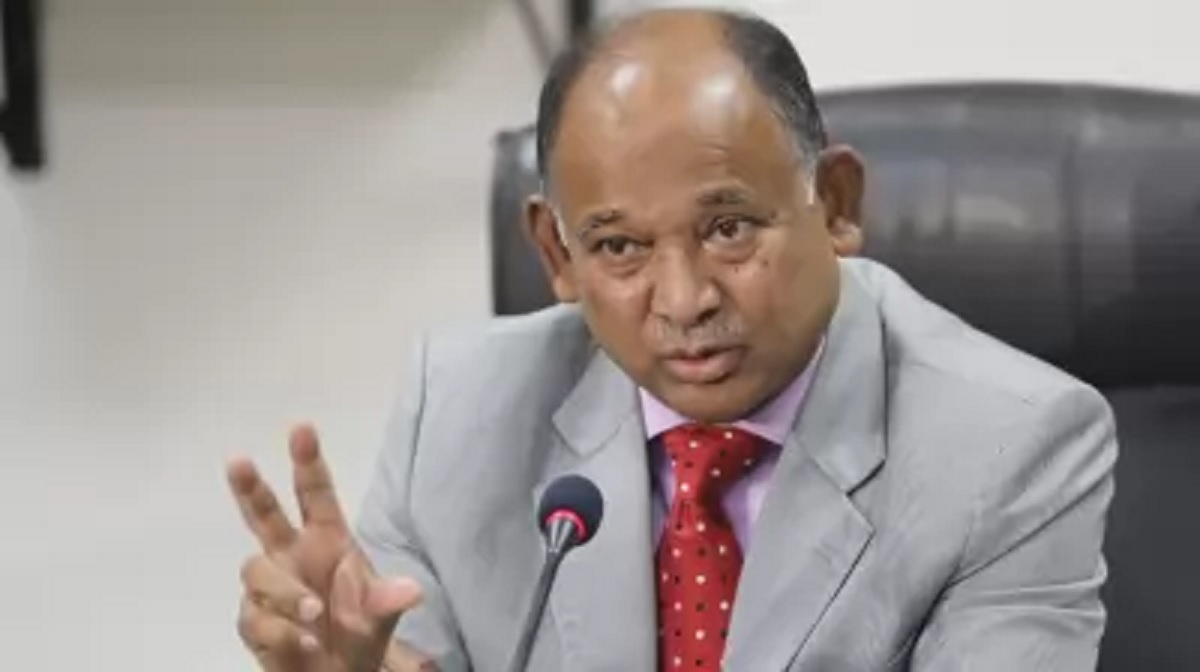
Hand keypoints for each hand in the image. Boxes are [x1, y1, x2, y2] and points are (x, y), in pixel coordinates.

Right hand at [227, 425, 433, 671]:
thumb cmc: (360, 632)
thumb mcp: (381, 616)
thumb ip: (390, 601)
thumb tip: (411, 590)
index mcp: (327, 540)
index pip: (314, 495)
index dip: (307, 461)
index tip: (302, 428)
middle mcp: (292, 556)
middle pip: (263, 515)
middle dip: (251, 489)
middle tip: (238, 461)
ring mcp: (270, 587)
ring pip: (256, 572)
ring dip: (287, 594)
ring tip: (315, 617)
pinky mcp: (254, 621)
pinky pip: (256, 618)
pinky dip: (282, 632)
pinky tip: (305, 645)